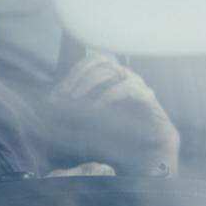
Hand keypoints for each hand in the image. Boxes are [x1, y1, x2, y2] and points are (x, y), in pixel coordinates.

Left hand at [47, 52, 178, 176]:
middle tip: (65, 93)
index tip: (57, 92)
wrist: (150, 144)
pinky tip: (95, 108)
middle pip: (100, 61)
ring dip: (88, 83)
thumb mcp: (94, 113)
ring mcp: (137, 84)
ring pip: (111, 70)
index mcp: (114, 76)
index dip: (73, 73)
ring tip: (76, 98)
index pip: (91, 61)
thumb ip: (78, 105)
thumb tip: (54, 100)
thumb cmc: (123, 128)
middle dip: (78, 76)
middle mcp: (126, 75)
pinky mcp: (146, 96)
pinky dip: (106, 96)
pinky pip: (126, 88)